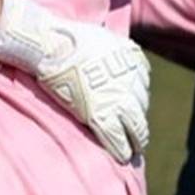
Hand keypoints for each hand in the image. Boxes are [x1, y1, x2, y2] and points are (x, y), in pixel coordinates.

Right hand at [0, 0, 150, 163]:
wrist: (52, 44)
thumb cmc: (67, 37)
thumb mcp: (103, 37)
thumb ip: (114, 50)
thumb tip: (115, 52)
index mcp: (133, 61)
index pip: (141, 85)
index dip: (134, 99)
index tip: (130, 108)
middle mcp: (132, 81)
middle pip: (142, 107)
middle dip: (138, 122)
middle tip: (137, 136)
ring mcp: (118, 100)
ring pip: (136, 126)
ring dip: (135, 138)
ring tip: (133, 149)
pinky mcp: (102, 116)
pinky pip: (118, 138)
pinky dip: (122, 149)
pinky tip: (123, 157)